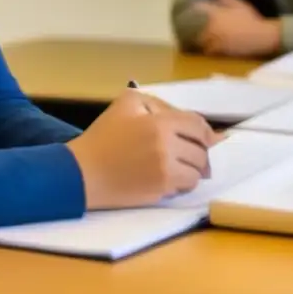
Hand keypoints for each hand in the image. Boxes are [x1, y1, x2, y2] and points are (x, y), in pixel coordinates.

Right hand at [66, 90, 224, 209]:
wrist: (84, 172)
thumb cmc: (104, 136)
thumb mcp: (127, 103)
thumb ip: (159, 104)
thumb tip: (188, 120)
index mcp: (159, 122)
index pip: (198, 126)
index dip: (207, 132)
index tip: (208, 137)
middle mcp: (166, 145)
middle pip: (202, 151)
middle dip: (199, 152)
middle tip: (191, 154)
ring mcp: (165, 170)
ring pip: (198, 172)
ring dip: (193, 169)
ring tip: (179, 166)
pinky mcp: (161, 190)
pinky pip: (186, 187)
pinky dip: (183, 183)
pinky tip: (169, 178)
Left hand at [193, 0, 281, 57]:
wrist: (260, 36)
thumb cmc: (251, 18)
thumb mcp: (240, 5)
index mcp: (217, 12)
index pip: (199, 7)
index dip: (195, 7)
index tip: (192, 8)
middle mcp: (213, 25)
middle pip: (196, 25)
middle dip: (194, 25)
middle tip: (192, 26)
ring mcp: (215, 37)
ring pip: (201, 39)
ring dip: (199, 38)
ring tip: (198, 39)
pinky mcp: (220, 49)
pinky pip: (208, 50)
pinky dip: (207, 49)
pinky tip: (208, 49)